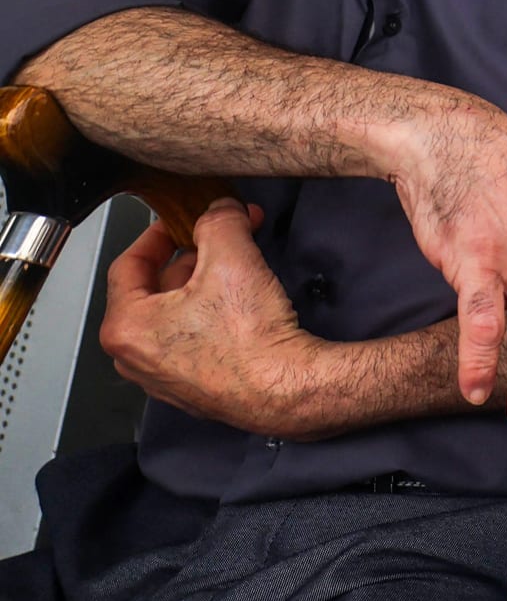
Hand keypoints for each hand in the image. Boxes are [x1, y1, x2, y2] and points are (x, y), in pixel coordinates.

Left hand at [98, 200, 330, 439]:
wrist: (286, 389)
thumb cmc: (249, 335)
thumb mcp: (232, 257)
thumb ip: (219, 221)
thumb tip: (221, 209)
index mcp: (125, 326)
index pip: (129, 264)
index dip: (159, 234)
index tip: (181, 221)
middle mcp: (134, 358)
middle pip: (154, 291)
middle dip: (192, 259)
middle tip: (224, 240)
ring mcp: (162, 379)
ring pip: (174, 317)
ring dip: (203, 287)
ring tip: (239, 271)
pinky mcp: (192, 391)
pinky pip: (191, 342)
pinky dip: (210, 319)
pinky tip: (242, 308)